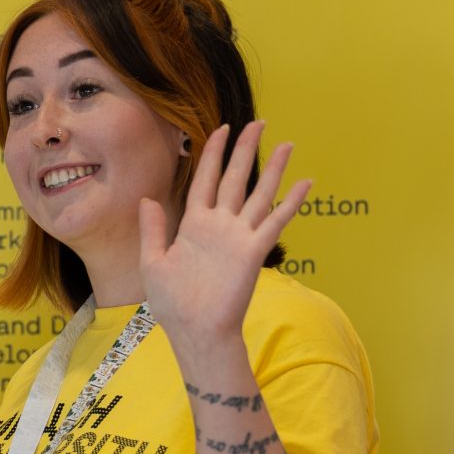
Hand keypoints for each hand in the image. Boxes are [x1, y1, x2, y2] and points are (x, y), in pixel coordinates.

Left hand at [139, 121, 308, 350]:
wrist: (194, 330)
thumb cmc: (173, 303)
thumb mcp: (153, 262)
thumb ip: (152, 229)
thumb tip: (147, 198)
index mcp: (194, 224)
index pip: (206, 180)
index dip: (213, 154)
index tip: (220, 129)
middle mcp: (220, 225)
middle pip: (235, 178)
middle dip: (245, 150)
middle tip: (257, 123)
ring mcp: (238, 236)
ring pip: (259, 193)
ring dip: (273, 168)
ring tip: (288, 143)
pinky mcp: (253, 251)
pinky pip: (275, 221)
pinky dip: (291, 201)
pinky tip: (306, 182)